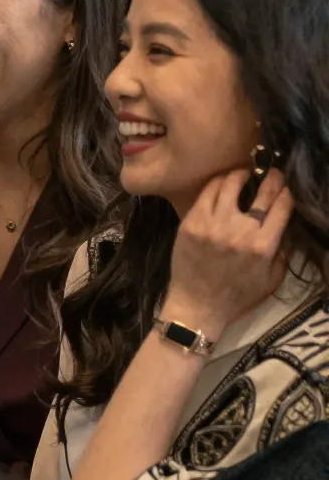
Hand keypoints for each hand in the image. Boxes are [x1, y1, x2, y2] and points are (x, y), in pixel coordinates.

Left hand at [163, 165, 293, 339]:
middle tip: (271, 172)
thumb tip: (287, 220)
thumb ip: (284, 248)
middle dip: (271, 177)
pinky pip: (206, 193)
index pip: (283, 204)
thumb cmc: (238, 296)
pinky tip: (222, 184)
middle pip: (263, 191)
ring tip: (243, 175)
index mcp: (263, 245)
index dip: (287, 189)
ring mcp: (212, 226)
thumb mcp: (273, 277)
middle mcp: (240, 231)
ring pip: (230, 184)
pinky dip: (216, 184)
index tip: (286, 184)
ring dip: (240, 176)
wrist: (197, 307)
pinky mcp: (191, 224)